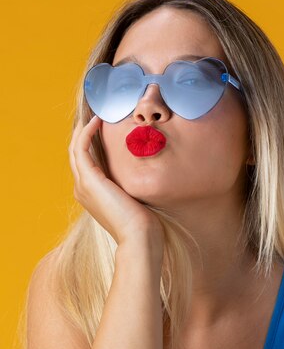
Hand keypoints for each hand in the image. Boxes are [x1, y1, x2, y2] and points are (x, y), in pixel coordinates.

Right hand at [68, 115, 164, 255]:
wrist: (139, 238)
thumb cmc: (143, 223)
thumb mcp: (135, 199)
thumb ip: (131, 185)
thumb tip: (144, 172)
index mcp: (91, 193)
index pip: (85, 161)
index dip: (90, 141)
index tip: (102, 124)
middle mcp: (82, 188)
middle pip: (76, 152)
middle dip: (84, 130)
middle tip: (94, 110)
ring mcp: (83, 185)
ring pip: (75, 148)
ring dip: (83, 127)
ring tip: (94, 110)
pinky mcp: (89, 180)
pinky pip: (81, 148)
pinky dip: (87, 132)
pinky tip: (98, 120)